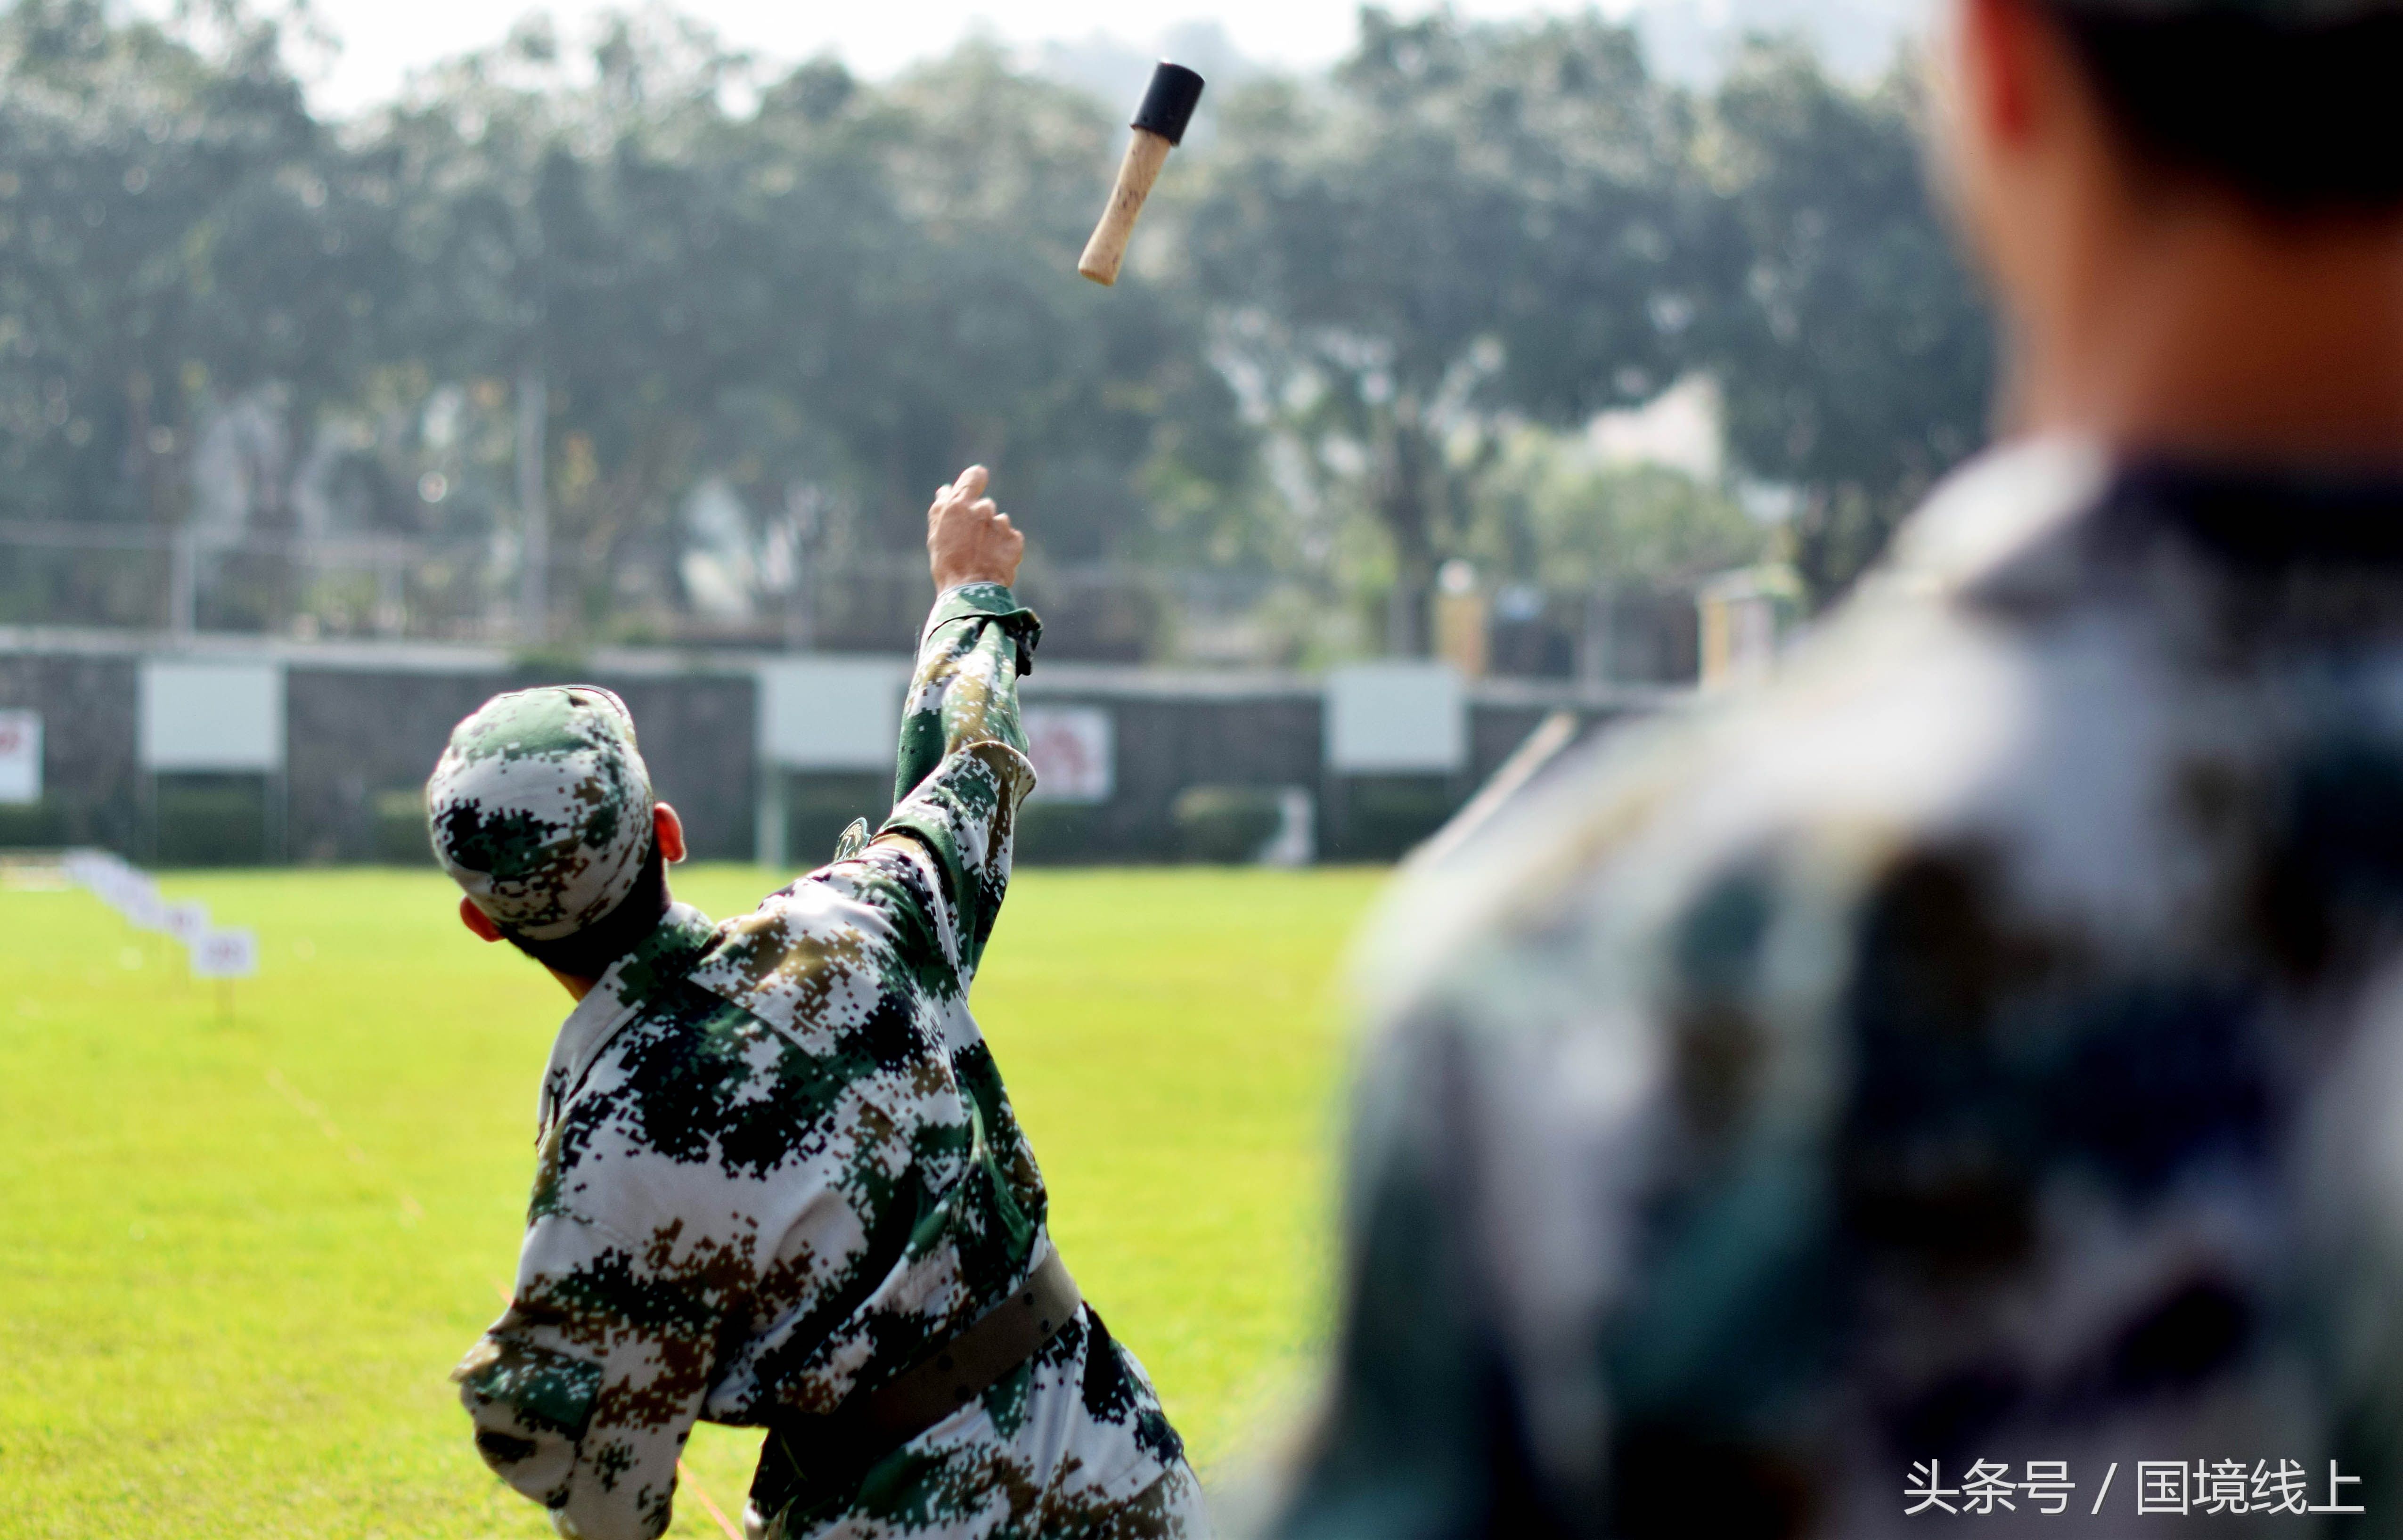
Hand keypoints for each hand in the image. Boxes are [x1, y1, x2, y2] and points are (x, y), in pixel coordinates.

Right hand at [926, 464, 1023, 591]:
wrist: (970, 591)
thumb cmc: (947, 563)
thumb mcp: (936, 534)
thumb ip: (942, 508)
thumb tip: (946, 490)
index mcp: (960, 504)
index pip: (974, 476)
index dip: (976, 478)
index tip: (979, 480)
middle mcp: (983, 509)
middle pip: (984, 505)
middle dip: (980, 519)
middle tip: (971, 542)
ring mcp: (1001, 524)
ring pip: (999, 523)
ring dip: (993, 534)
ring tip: (982, 555)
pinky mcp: (1015, 539)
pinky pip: (1010, 538)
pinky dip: (1004, 547)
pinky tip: (994, 561)